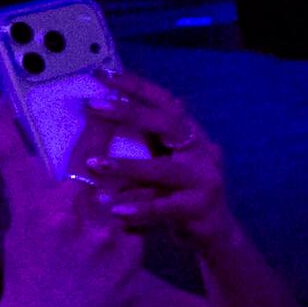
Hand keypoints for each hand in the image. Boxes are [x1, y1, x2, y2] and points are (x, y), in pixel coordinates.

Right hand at [0, 91, 146, 306]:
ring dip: (128, 188)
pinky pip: (137, 228)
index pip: (16, 157)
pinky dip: (130, 233)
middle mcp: (71, 214)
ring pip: (126, 193)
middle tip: (111, 108)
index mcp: (36, 208)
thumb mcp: (18, 232)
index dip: (2, 127)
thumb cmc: (27, 279)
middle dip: (105, 128)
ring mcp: (106, 234)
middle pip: (95, 159)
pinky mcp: (131, 253)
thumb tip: (36, 166)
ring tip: (130, 183)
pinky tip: (115, 253)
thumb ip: (34, 198)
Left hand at [72, 69, 231, 242]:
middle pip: (169, 124)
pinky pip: (166, 207)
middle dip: (129, 112)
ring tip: (94, 165)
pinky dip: (140, 209)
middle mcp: (202, 151)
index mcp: (191, 135)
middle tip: (94, 105)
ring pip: (164, 169)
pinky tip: (115, 210)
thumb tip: (101, 112)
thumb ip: (144, 139)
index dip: (137, 86)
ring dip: (127, 166)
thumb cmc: (178, 192)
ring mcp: (205, 180)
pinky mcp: (200, 209)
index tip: (103, 74)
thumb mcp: (162, 160)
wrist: (213, 232)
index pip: (166, 102)